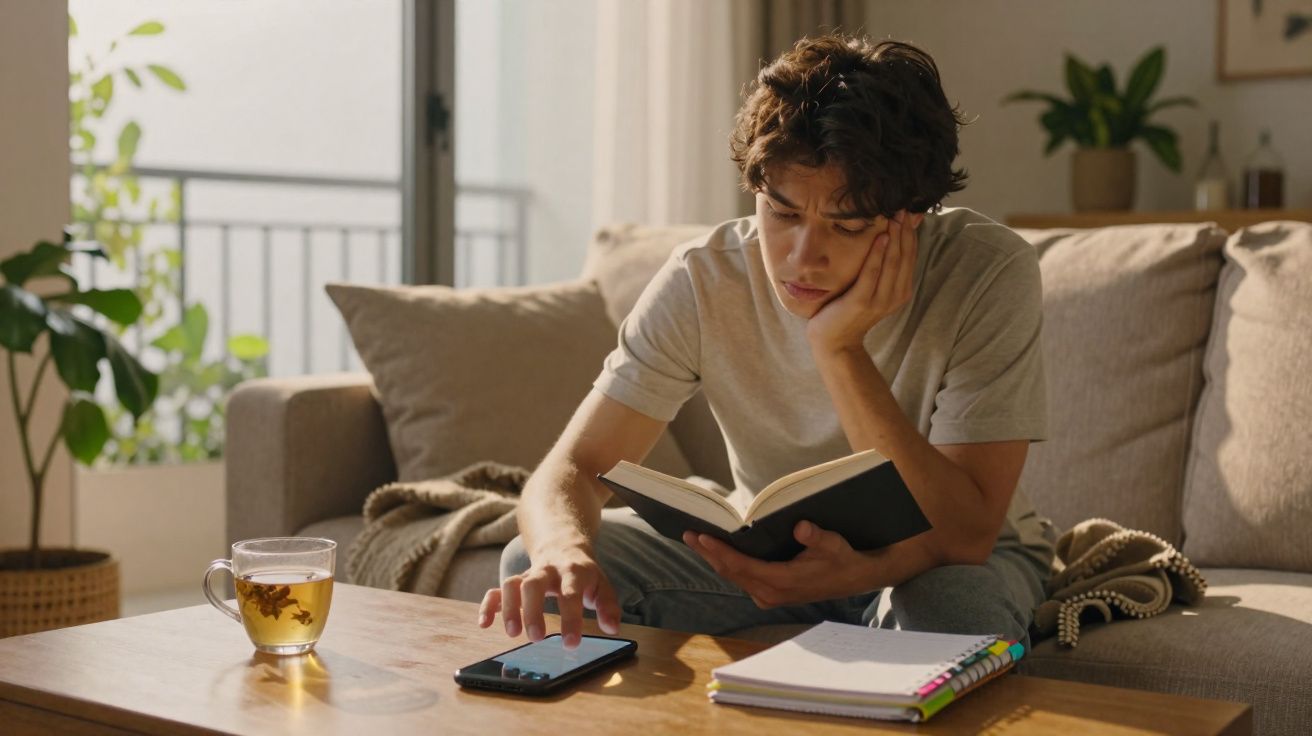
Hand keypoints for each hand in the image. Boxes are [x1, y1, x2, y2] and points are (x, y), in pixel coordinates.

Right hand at [477, 545, 620, 648]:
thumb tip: (612, 628)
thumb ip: (608, 606)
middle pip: (533, 584)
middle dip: (532, 611)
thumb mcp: (601, 584)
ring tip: (513, 633)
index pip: (570, 593)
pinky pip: (495, 590)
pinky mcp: (515, 582)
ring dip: (509, 608)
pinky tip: (484, 623)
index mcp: (572, 572)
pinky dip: (487, 605)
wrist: (563, 544)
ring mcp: (528, 574)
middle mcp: (547, 571)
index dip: (570, 618)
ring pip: (511, 584)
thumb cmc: (583, 573)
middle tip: (536, 638)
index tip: (570, 644)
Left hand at [682, 521, 875, 607]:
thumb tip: (801, 527)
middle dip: (708, 553)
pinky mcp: (770, 595)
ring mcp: (769, 597)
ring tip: (694, 540)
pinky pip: (741, 579)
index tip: (702, 537)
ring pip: (733, 577)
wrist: (854, 579)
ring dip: (714, 559)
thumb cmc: (842, 559)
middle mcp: (770, 594)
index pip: (742, 565)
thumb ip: (816, 537)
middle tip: (687, 533)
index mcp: (782, 582)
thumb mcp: (833, 544)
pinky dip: (726, 564)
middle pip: (731, 572)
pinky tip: (715, 552)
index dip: (720, 551)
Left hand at [805, 209, 923, 354]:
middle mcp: (895, 295)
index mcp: (901, 290)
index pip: (911, 255)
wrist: (835, 341)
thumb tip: (889, 238)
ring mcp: (880, 300)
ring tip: (895, 216)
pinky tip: (880, 237)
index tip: (909, 210)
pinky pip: (872, 273)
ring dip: (895, 238)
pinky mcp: (862, 301)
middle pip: (904, 256)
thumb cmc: (850, 310)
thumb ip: (883, 266)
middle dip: (905, 231)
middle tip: (903, 207)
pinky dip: (877, 254)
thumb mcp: (872, 287)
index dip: (911, 232)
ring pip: (893, 262)